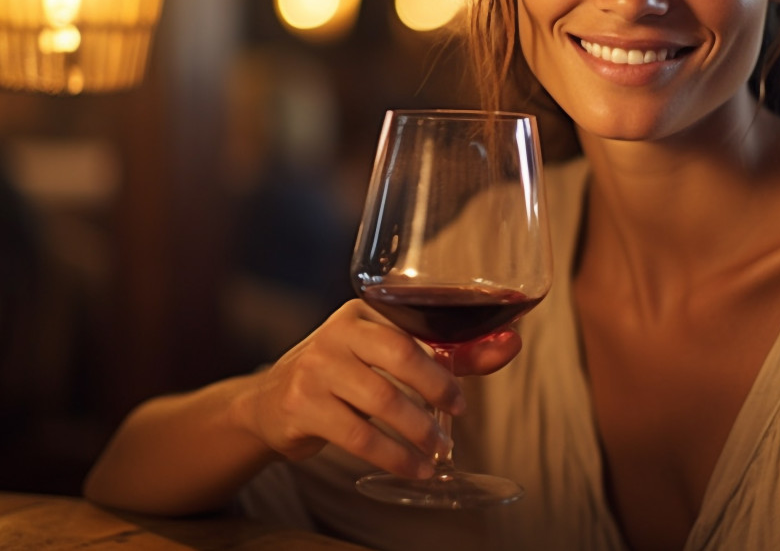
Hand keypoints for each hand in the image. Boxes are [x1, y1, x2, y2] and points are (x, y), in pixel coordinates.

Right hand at [234, 300, 520, 478]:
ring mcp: (316, 368)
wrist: (269, 404)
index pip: (417, 325)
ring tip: (440, 452)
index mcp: (364, 310)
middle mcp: (338, 332)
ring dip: (418, 431)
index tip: (494, 359)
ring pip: (381, 399)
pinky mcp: (302, 407)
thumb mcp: (386, 356)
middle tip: (459, 412)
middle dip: (438, 387)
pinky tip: (415, 469)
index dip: (456, 347)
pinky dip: (393, 456)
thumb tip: (510, 343)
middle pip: (401, 354)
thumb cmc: (343, 375)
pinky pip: (358, 436)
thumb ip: (447, 352)